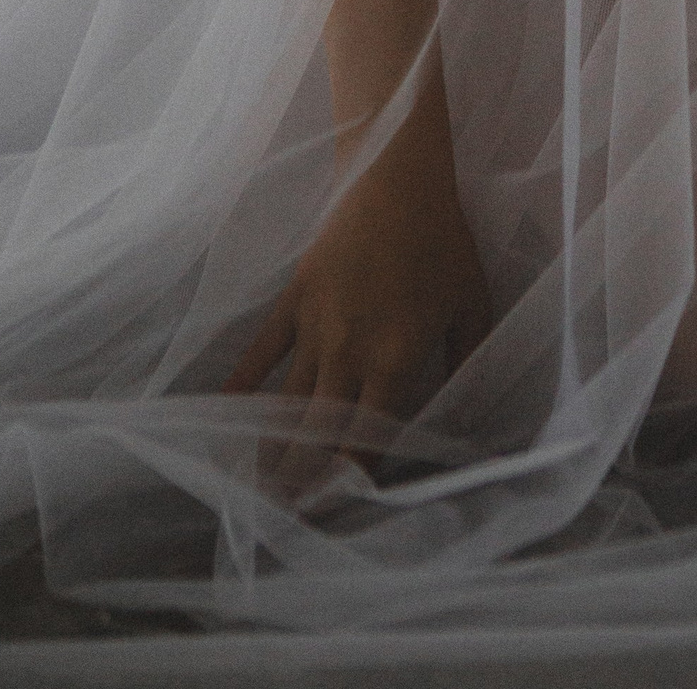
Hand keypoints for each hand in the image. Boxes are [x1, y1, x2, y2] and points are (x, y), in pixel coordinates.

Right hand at [224, 122, 491, 478]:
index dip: (350, 479)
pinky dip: (241, 385)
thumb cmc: (443, 241)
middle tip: (285, 518)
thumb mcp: (473, 304)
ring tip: (256, 489)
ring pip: (286, 402)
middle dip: (301, 481)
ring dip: (270, 447)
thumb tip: (465, 408)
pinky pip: (260, 352)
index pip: (368, 438)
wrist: (397, 177)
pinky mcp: (293, 300)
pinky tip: (224, 414)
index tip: (337, 509)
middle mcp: (348, 353)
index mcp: (395, 360)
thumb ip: (467, 360)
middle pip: (317, 432)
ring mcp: (315, 327)